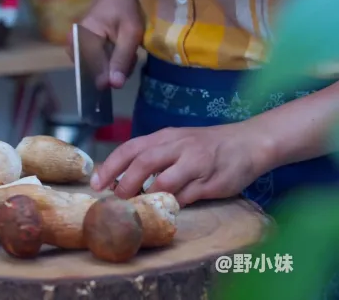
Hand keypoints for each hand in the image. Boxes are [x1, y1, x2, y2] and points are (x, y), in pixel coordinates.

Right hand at [66, 0, 143, 87]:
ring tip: (125, 53)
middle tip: (129, 56)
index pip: (93, 71)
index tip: (123, 74)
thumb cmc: (123, 10)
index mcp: (80, 40)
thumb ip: (122, 59)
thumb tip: (115, 86)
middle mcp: (73, 48)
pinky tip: (118, 54)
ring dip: (115, 68)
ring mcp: (76, 51)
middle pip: (95, 73)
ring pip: (98, 72)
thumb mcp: (130, 33)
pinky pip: (97, 67)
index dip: (110, 77)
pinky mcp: (82, 53)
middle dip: (115, 70)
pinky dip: (111, 64)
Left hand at [90, 123, 275, 206]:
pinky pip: (187, 197)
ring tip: (140, 206)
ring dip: (149, 196)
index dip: (110, 166)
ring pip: (165, 182)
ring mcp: (197, 163)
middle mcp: (179, 146)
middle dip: (126, 183)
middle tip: (116, 199)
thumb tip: (120, 179)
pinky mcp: (212, 181)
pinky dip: (174, 204)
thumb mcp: (176, 141)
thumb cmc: (205, 145)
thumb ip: (152, 156)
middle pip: (144, 162)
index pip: (131, 148)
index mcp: (166, 136)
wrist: (248, 143)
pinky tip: (169, 208)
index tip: (96, 183)